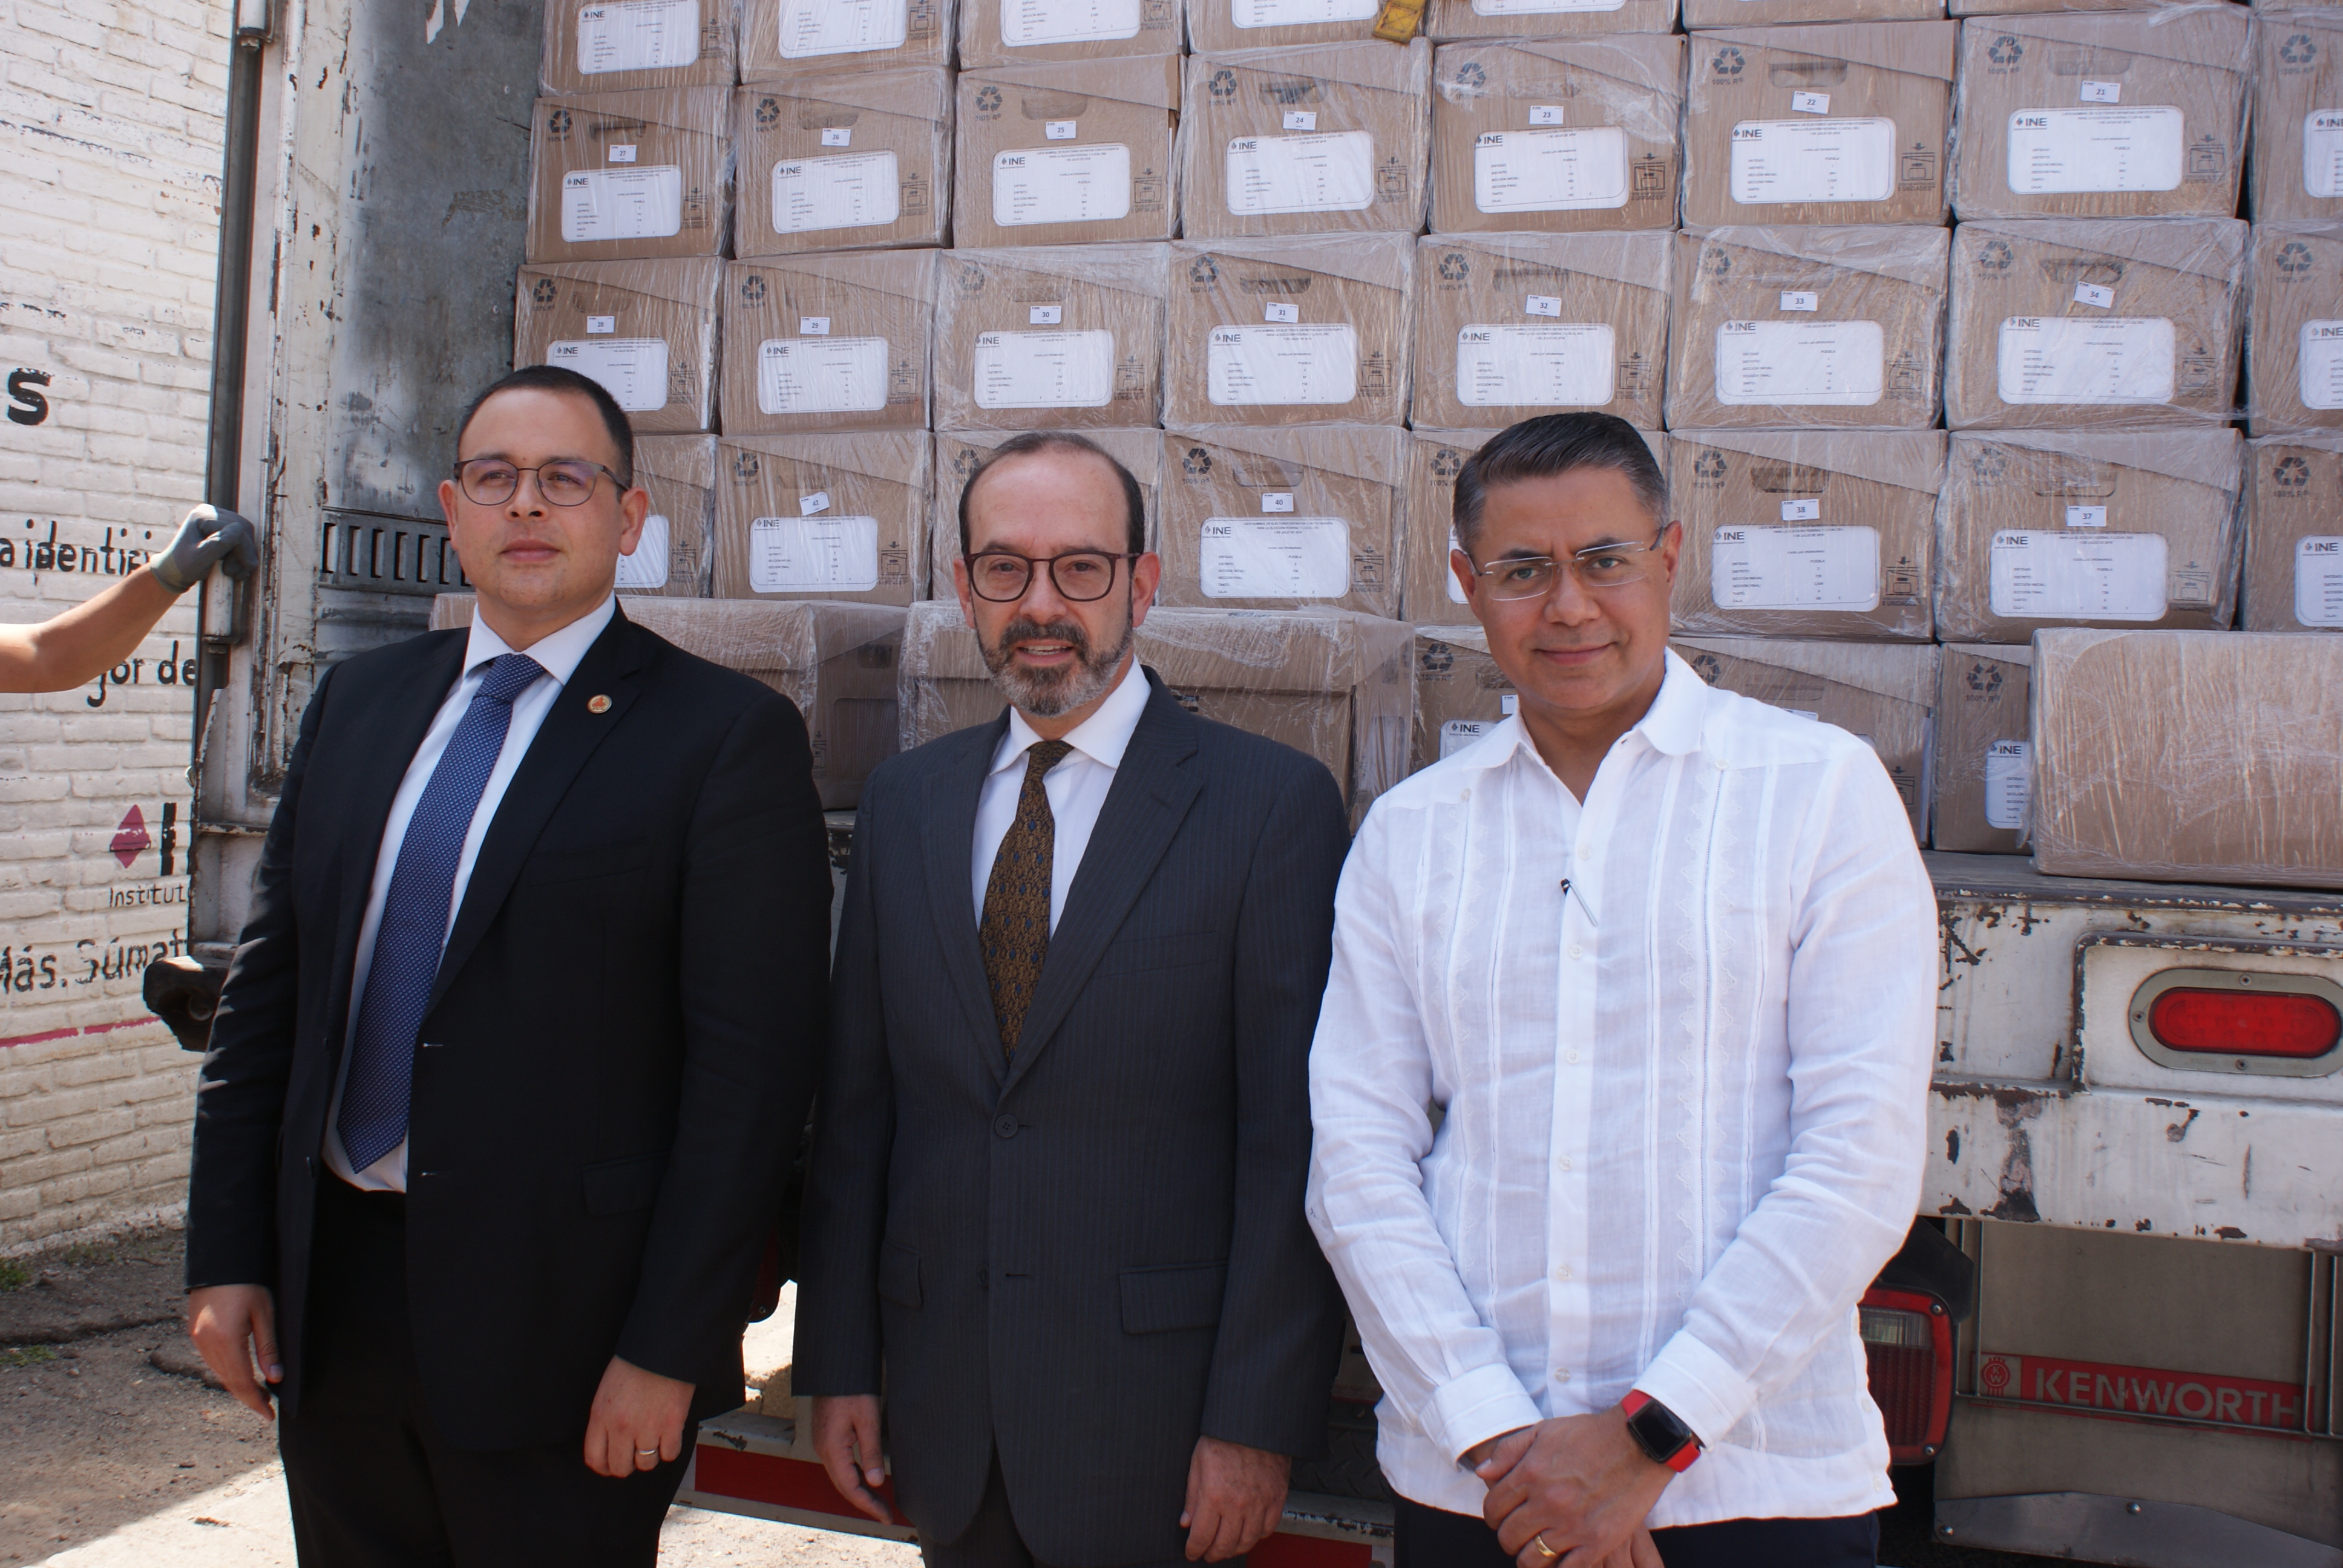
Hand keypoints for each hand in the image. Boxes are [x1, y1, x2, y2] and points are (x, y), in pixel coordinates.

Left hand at [151, 505, 258, 592]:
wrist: (174, 572)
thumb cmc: (183, 568)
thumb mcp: (199, 559)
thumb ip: (218, 544)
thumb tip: (240, 531)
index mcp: (202, 515)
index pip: (237, 529)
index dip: (243, 550)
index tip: (236, 573)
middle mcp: (211, 511)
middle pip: (244, 528)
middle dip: (245, 553)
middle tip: (237, 574)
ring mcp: (217, 517)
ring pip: (246, 533)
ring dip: (245, 555)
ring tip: (235, 573)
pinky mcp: (223, 526)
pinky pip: (243, 537)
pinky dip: (243, 554)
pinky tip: (235, 567)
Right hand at [185, 1283, 280, 1418]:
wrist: (219, 1261)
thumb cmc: (247, 1283)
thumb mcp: (264, 1314)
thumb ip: (268, 1348)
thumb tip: (275, 1378)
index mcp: (226, 1341)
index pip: (242, 1382)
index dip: (255, 1401)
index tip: (268, 1415)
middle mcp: (206, 1344)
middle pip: (228, 1381)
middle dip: (248, 1396)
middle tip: (266, 1408)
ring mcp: (198, 1339)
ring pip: (218, 1372)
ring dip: (237, 1385)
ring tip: (257, 1393)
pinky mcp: (195, 1332)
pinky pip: (212, 1360)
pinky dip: (227, 1371)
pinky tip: (239, 1373)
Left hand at [581, 1355, 693, 1478]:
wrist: (662, 1347)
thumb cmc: (634, 1363)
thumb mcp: (606, 1390)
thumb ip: (604, 1418)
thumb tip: (608, 1442)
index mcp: (601, 1416)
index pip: (595, 1459)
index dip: (603, 1467)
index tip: (610, 1465)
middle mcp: (621, 1427)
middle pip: (620, 1467)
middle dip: (626, 1466)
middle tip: (632, 1457)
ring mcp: (648, 1428)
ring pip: (646, 1464)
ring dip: (649, 1457)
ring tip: (652, 1444)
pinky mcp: (672, 1425)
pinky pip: (670, 1454)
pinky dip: (670, 1449)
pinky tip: (668, 1437)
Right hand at [811, 1394, 895, 1523]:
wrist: (836, 1365)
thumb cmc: (852, 1388)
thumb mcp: (868, 1418)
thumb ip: (871, 1451)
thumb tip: (876, 1482)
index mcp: (832, 1448)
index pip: (851, 1488)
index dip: (869, 1505)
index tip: (887, 1517)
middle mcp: (823, 1449)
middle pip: (844, 1486)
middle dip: (865, 1502)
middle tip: (887, 1514)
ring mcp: (824, 1443)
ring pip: (841, 1476)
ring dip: (859, 1491)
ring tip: (879, 1502)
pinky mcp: (828, 1436)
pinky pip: (840, 1464)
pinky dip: (853, 1477)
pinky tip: (866, 1479)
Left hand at [1179, 1435, 1289, 1561]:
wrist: (1253, 1423)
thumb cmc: (1223, 1438)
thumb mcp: (1197, 1463)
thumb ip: (1192, 1496)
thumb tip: (1186, 1521)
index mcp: (1213, 1496)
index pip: (1201, 1536)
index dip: (1194, 1549)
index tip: (1192, 1552)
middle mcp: (1237, 1504)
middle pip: (1224, 1545)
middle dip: (1213, 1554)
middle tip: (1208, 1554)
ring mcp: (1259, 1503)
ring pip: (1247, 1541)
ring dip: (1234, 1549)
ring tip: (1227, 1548)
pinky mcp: (1276, 1498)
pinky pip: (1268, 1528)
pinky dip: (1257, 1536)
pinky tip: (1249, 1533)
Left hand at [1476, 1409, 1674, 1567]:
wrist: (1639, 1441)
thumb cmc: (1591, 1434)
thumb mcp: (1544, 1430)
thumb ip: (1509, 1451)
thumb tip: (1482, 1472)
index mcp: (1531, 1474)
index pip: (1494, 1507)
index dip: (1492, 1515)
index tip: (1499, 1517)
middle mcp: (1548, 1502)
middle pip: (1509, 1536)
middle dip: (1508, 1537)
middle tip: (1517, 1534)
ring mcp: (1573, 1525)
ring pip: (1532, 1558)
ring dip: (1528, 1557)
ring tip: (1534, 1551)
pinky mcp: (1598, 1542)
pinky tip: (1558, 1561)